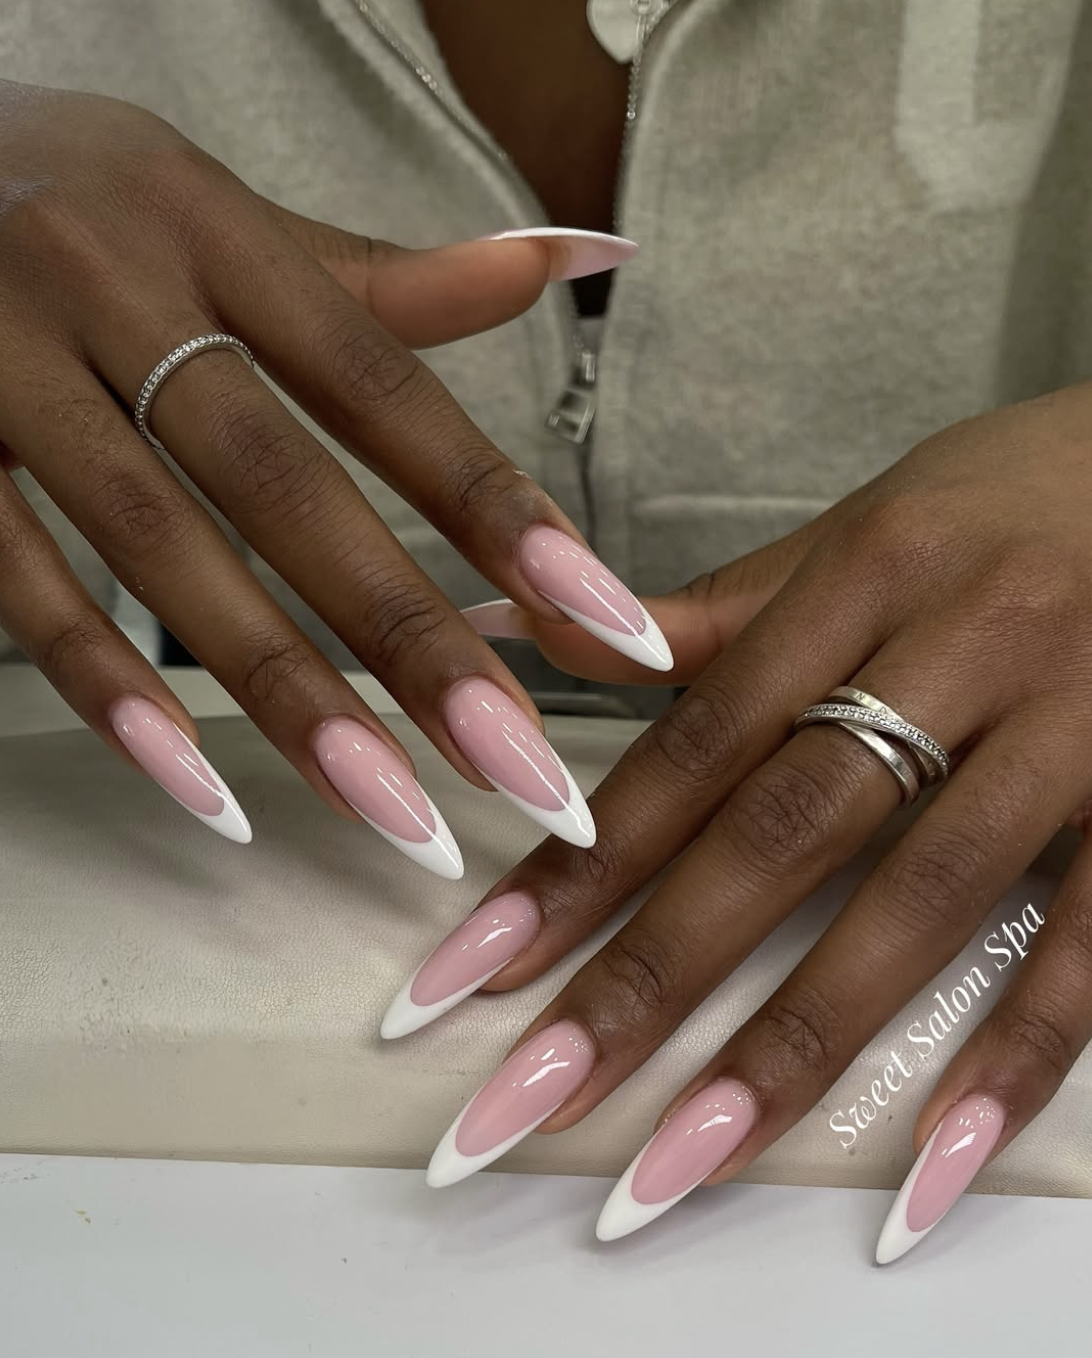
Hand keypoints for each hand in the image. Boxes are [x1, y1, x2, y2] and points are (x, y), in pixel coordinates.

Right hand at [0, 81, 655, 864]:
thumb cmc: (91, 204)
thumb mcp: (233, 219)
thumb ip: (393, 279)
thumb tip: (568, 259)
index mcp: (217, 233)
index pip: (386, 392)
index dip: (498, 511)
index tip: (604, 622)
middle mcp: (115, 288)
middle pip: (288, 487)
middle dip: (412, 638)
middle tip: (519, 766)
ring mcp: (6, 364)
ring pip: (162, 547)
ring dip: (284, 691)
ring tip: (390, 807)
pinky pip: (19, 579)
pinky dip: (107, 683)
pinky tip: (200, 781)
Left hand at [392, 382, 1091, 1254]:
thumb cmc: (1002, 507)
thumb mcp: (853, 534)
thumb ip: (702, 614)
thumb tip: (519, 622)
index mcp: (863, 575)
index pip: (694, 740)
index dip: (581, 858)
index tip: (480, 970)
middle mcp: (960, 647)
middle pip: (782, 829)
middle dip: (650, 975)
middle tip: (534, 1094)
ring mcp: (1072, 725)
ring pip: (923, 896)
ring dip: (799, 1041)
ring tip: (686, 1160)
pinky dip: (1017, 1046)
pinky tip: (931, 1157)